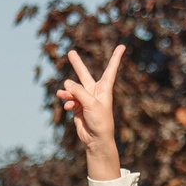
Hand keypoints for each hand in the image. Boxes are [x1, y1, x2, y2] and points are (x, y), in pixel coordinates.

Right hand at [56, 45, 125, 179]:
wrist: (96, 139)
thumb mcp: (91, 103)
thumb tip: (66, 83)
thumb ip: (78, 91)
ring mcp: (85, 99)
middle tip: (70, 52)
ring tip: (62, 94)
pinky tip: (68, 107)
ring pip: (72, 89)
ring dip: (67, 92)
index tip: (122, 46)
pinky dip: (67, 102)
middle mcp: (94, 92)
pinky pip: (69, 100)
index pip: (110, 69)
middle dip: (76, 64)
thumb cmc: (100, 121)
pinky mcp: (77, 108)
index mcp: (104, 88)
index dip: (116, 57)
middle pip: (84, 74)